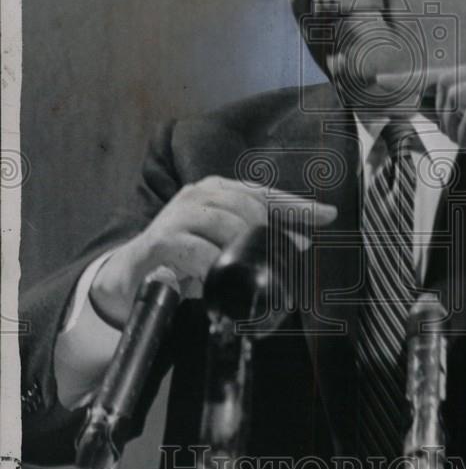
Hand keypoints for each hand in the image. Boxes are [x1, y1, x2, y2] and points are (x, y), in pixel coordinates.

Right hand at [90, 176, 336, 326]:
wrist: (134, 272)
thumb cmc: (185, 253)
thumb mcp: (226, 244)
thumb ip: (259, 240)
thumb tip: (299, 244)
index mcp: (217, 190)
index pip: (265, 192)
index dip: (298, 206)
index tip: (328, 215)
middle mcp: (199, 194)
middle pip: (250, 206)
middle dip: (271, 234)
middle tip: (281, 260)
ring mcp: (179, 214)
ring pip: (227, 225)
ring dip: (243, 251)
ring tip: (247, 271)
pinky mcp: (161, 239)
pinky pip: (198, 251)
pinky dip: (214, 267)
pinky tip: (219, 279)